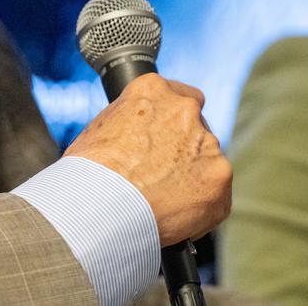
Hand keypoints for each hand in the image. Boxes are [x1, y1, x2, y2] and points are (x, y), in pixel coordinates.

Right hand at [65, 74, 230, 245]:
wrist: (100, 207)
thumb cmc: (88, 173)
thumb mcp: (101, 129)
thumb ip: (131, 125)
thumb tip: (135, 141)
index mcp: (154, 90)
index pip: (181, 95)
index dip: (174, 121)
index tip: (168, 139)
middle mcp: (185, 110)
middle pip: (196, 130)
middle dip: (184, 151)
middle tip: (161, 177)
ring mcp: (207, 144)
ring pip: (207, 163)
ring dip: (192, 179)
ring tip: (162, 204)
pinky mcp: (219, 178)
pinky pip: (215, 196)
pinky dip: (200, 209)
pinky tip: (173, 218)